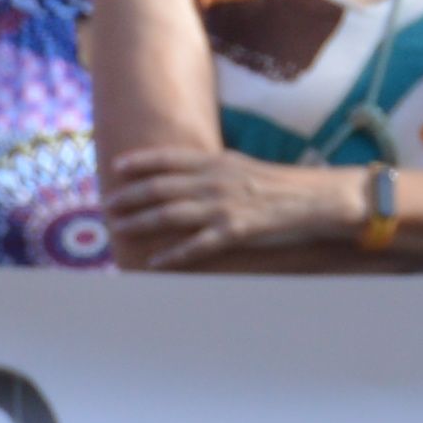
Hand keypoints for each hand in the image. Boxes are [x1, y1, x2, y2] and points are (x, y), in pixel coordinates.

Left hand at [99, 143, 348, 269]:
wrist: (316, 197)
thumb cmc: (278, 183)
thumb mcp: (241, 166)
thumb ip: (210, 169)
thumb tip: (181, 173)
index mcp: (217, 162)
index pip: (169, 159)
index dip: (140, 162)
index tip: (116, 167)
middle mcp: (215, 181)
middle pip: (161, 188)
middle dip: (130, 196)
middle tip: (107, 204)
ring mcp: (224, 206)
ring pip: (171, 215)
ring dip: (141, 222)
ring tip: (119, 228)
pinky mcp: (235, 231)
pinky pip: (197, 246)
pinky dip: (173, 255)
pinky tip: (154, 263)